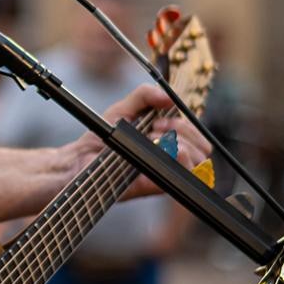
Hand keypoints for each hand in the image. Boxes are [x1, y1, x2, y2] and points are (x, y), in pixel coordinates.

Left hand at [70, 83, 212, 199]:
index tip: (158, 119)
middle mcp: (171, 159)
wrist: (79, 159)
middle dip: (184, 131)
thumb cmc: (101, 136)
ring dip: (179, 143)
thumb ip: (145, 96)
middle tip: (155, 128)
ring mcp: (166, 175)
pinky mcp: (158, 187)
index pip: (198, 136)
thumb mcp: (123, 108)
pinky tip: (157, 149)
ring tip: (152, 139)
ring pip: (198, 162)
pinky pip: (183, 177)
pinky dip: (176, 158)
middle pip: (203, 149)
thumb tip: (169, 97)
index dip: (186, 124)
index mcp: (169, 141)